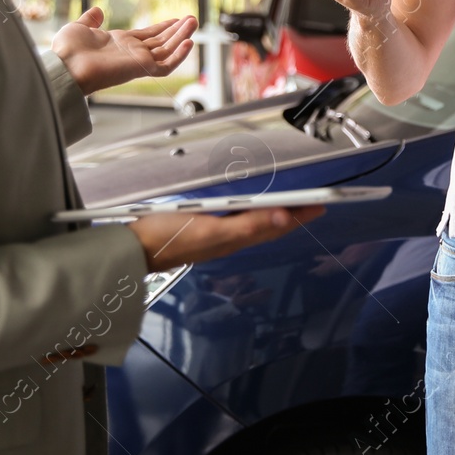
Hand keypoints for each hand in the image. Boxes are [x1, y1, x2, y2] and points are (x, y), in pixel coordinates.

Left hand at [51, 8, 196, 94]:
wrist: (66, 65)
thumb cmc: (67, 50)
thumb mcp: (79, 27)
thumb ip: (90, 20)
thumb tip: (98, 10)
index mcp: (119, 43)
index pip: (147, 35)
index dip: (162, 27)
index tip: (175, 19)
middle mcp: (131, 52)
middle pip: (161, 41)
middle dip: (177, 30)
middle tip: (192, 19)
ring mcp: (137, 61)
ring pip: (167, 50)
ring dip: (181, 36)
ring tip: (194, 22)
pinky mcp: (141, 69)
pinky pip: (165, 65)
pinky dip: (178, 56)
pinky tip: (189, 43)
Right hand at [130, 206, 326, 271]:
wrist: (131, 250)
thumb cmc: (166, 239)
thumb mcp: (209, 229)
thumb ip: (246, 225)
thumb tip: (282, 218)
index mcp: (234, 238)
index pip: (276, 225)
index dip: (300, 214)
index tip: (323, 204)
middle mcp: (228, 239)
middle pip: (269, 226)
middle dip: (293, 215)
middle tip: (314, 205)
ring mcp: (215, 236)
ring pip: (255, 225)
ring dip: (274, 216)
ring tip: (291, 208)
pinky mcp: (201, 230)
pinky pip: (237, 223)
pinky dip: (251, 215)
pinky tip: (248, 210)